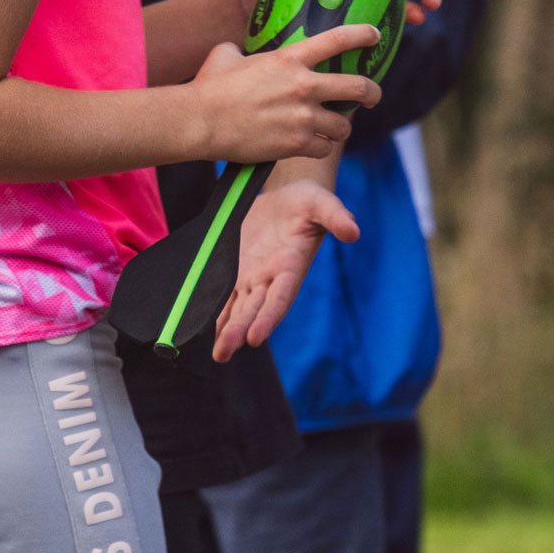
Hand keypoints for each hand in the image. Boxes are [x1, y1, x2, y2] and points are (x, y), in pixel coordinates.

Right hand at [190, 29, 382, 163]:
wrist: (200, 121)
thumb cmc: (209, 88)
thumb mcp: (226, 56)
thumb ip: (242, 51)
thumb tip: (239, 52)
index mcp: (289, 59)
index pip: (338, 40)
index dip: (363, 35)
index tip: (374, 36)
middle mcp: (303, 86)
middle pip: (359, 88)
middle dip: (371, 93)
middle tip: (371, 97)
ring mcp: (303, 117)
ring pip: (343, 125)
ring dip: (339, 127)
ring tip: (330, 128)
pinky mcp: (296, 143)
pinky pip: (324, 148)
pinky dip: (320, 147)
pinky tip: (310, 145)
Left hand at [213, 180, 359, 362]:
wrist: (286, 198)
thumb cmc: (307, 202)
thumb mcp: (322, 202)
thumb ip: (336, 216)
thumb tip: (353, 231)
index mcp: (291, 266)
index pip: (280, 298)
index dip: (268, 317)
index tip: (255, 338)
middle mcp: (271, 278)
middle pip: (254, 309)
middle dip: (238, 331)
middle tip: (223, 353)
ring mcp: (252, 277)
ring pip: (237, 308)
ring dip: (225, 330)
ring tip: (216, 354)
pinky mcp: (236, 270)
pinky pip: (223, 294)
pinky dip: (213, 311)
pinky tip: (200, 327)